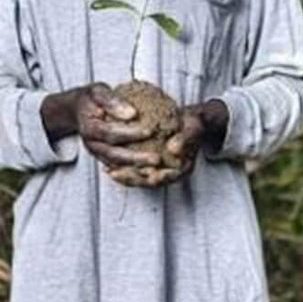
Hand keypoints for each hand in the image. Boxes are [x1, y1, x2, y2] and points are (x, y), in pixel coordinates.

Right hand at [71, 83, 161, 171]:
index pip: (110, 133)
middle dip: (136, 158)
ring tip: (156, 167)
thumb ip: (112, 101)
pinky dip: (133, 171)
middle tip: (157, 159)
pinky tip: (150, 170)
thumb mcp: (98, 92)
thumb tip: (131, 113)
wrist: (79, 109)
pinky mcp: (103, 158)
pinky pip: (118, 168)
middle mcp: (92, 144)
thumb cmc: (91, 99)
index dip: (129, 133)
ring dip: (137, 168)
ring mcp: (97, 153)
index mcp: (89, 128)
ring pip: (117, 164)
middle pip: (114, 155)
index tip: (150, 131)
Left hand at [106, 101, 222, 188]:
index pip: (167, 178)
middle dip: (132, 179)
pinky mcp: (149, 163)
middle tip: (116, 174)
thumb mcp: (193, 129)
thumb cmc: (193, 124)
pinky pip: (135, 166)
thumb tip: (173, 149)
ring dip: (124, 175)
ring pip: (139, 176)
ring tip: (109, 170)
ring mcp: (158, 169)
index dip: (155, 179)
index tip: (146, 177)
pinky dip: (123, 164)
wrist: (190, 120)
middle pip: (149, 181)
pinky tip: (109, 159)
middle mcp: (169, 172)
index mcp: (183, 169)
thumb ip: (185, 139)